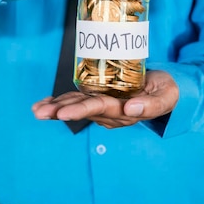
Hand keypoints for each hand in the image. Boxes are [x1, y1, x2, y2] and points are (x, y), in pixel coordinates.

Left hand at [32, 70, 178, 129]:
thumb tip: (130, 110)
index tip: (63, 113)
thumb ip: (151, 105)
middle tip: (40, 113)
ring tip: (37, 109)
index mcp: (124, 112)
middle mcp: (111, 112)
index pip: (100, 109)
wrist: (166, 90)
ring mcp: (105, 106)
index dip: (80, 110)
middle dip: (60, 111)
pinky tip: (46, 102)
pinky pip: (79, 99)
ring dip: (56, 107)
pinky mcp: (101, 97)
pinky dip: (62, 100)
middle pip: (83, 110)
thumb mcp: (165, 96)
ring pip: (77, 105)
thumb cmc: (166, 91)